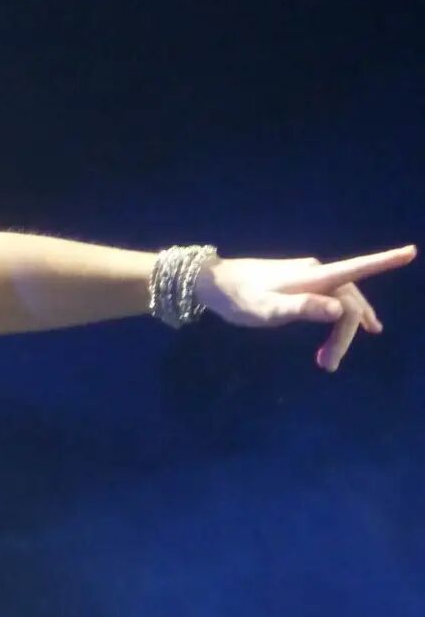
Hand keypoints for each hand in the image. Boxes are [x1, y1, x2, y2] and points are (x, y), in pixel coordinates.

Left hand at [194, 244, 416, 371]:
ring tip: (334, 359)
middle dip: (347, 332)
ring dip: (342, 329)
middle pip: (348, 300)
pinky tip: (350, 326)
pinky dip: (340, 316)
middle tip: (329, 365)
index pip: (356, 269)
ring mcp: (308, 277)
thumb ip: (302, 308)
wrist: (212, 283)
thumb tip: (339, 310)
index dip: (384, 261)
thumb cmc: (238, 298)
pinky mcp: (299, 284)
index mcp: (312, 277)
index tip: (411, 252)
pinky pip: (331, 300)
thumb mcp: (267, 309)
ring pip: (340, 302)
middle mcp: (316, 273)